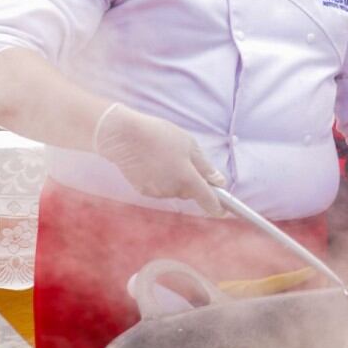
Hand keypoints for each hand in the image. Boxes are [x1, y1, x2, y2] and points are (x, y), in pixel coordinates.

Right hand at [93, 103, 226, 215]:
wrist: (124, 136)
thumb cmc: (159, 135)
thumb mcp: (188, 144)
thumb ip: (205, 166)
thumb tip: (219, 181)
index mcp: (188, 178)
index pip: (207, 199)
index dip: (217, 207)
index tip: (224, 212)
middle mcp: (173, 189)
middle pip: (190, 191)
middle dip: (191, 181)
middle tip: (184, 159)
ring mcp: (157, 192)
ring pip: (174, 190)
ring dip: (174, 179)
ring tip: (164, 156)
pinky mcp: (143, 190)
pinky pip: (159, 188)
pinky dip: (160, 179)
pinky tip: (152, 163)